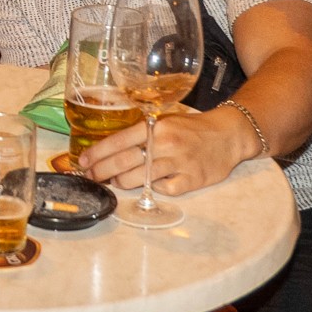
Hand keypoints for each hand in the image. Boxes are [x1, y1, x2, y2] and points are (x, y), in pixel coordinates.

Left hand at [76, 108, 248, 195]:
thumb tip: (110, 149)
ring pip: (139, 178)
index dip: (97, 154)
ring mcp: (179, 162)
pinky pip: (163, 190)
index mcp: (155, 126)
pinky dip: (152, 189)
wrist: (228, 135)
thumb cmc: (191, 128)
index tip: (83, 162)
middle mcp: (165, 143)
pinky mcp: (192, 180)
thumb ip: (141, 133)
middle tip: (91, 177)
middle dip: (101, 171)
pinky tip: (149, 185)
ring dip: (121, 182)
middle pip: (124, 161)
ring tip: (114, 182)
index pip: (118, 141)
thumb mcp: (165, 120)